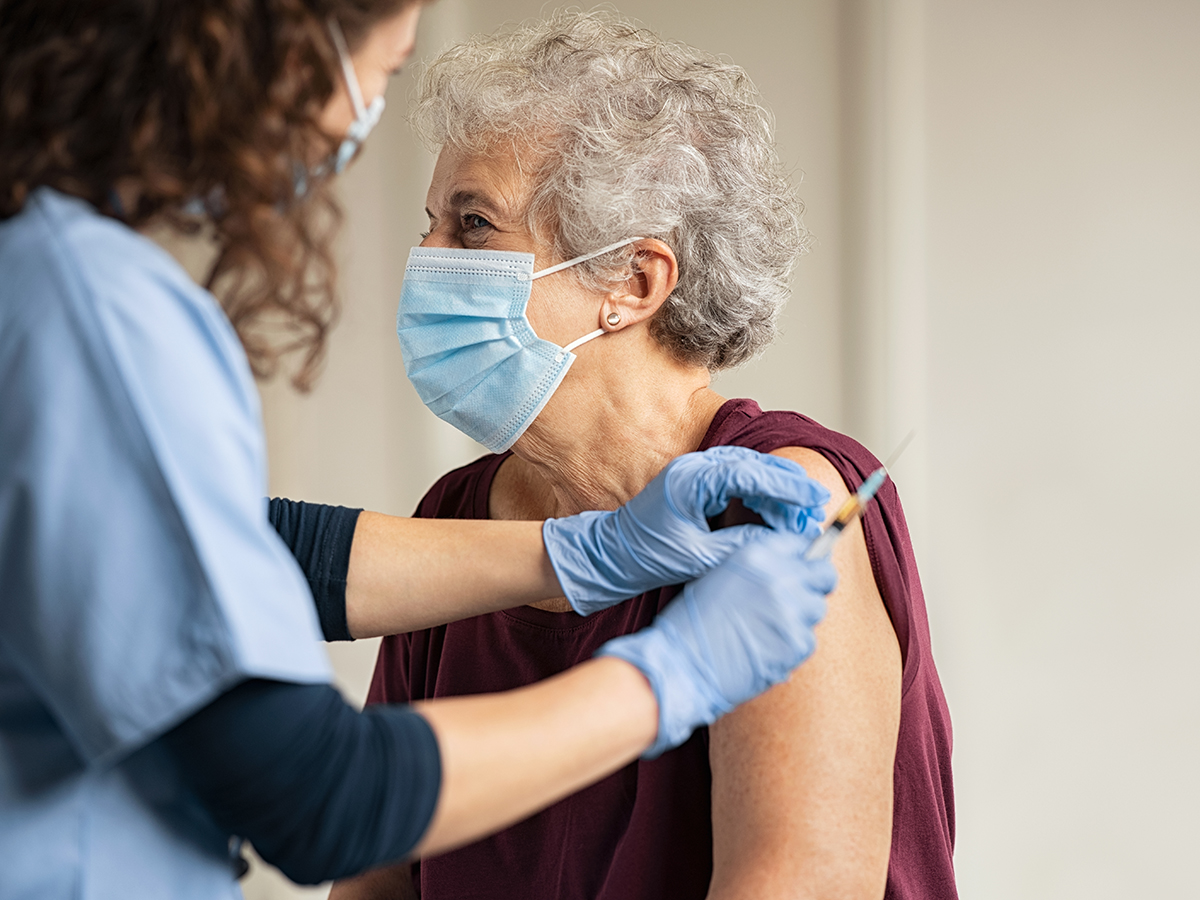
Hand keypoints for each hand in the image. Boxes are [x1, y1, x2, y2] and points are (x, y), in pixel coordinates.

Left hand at [542, 446, 829, 614]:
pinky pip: (736, 481)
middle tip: (816, 507)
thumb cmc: (646, 556)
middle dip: (788, 487)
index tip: (814, 499)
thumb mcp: (699, 557)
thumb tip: (782, 542)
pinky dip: (759, 494)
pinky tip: (775, 513)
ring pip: (748, 471)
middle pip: (753, 466)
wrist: (611, 555)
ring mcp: (693, 472)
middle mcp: (693, 468)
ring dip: (775, 491)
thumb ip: (741, 546)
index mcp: (691, 480)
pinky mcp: (695, 483)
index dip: (787, 486)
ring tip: (801, 514)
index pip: (750, 474)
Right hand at [597, 531, 835, 756]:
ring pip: (817, 609)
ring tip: (769, 629)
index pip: (801, 544)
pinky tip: (765, 648)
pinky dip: (792, 646)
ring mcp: (792, 611)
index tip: (801, 569)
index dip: (802, 559)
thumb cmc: (693, 623)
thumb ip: (758, 568)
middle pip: (824, 574)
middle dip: (815, 584)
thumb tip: (790, 568)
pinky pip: (808, 640)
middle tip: (799, 598)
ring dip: (801, 617)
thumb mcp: (721, 575)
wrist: (682, 663)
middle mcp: (779, 578)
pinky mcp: (797, 643)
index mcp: (757, 555)